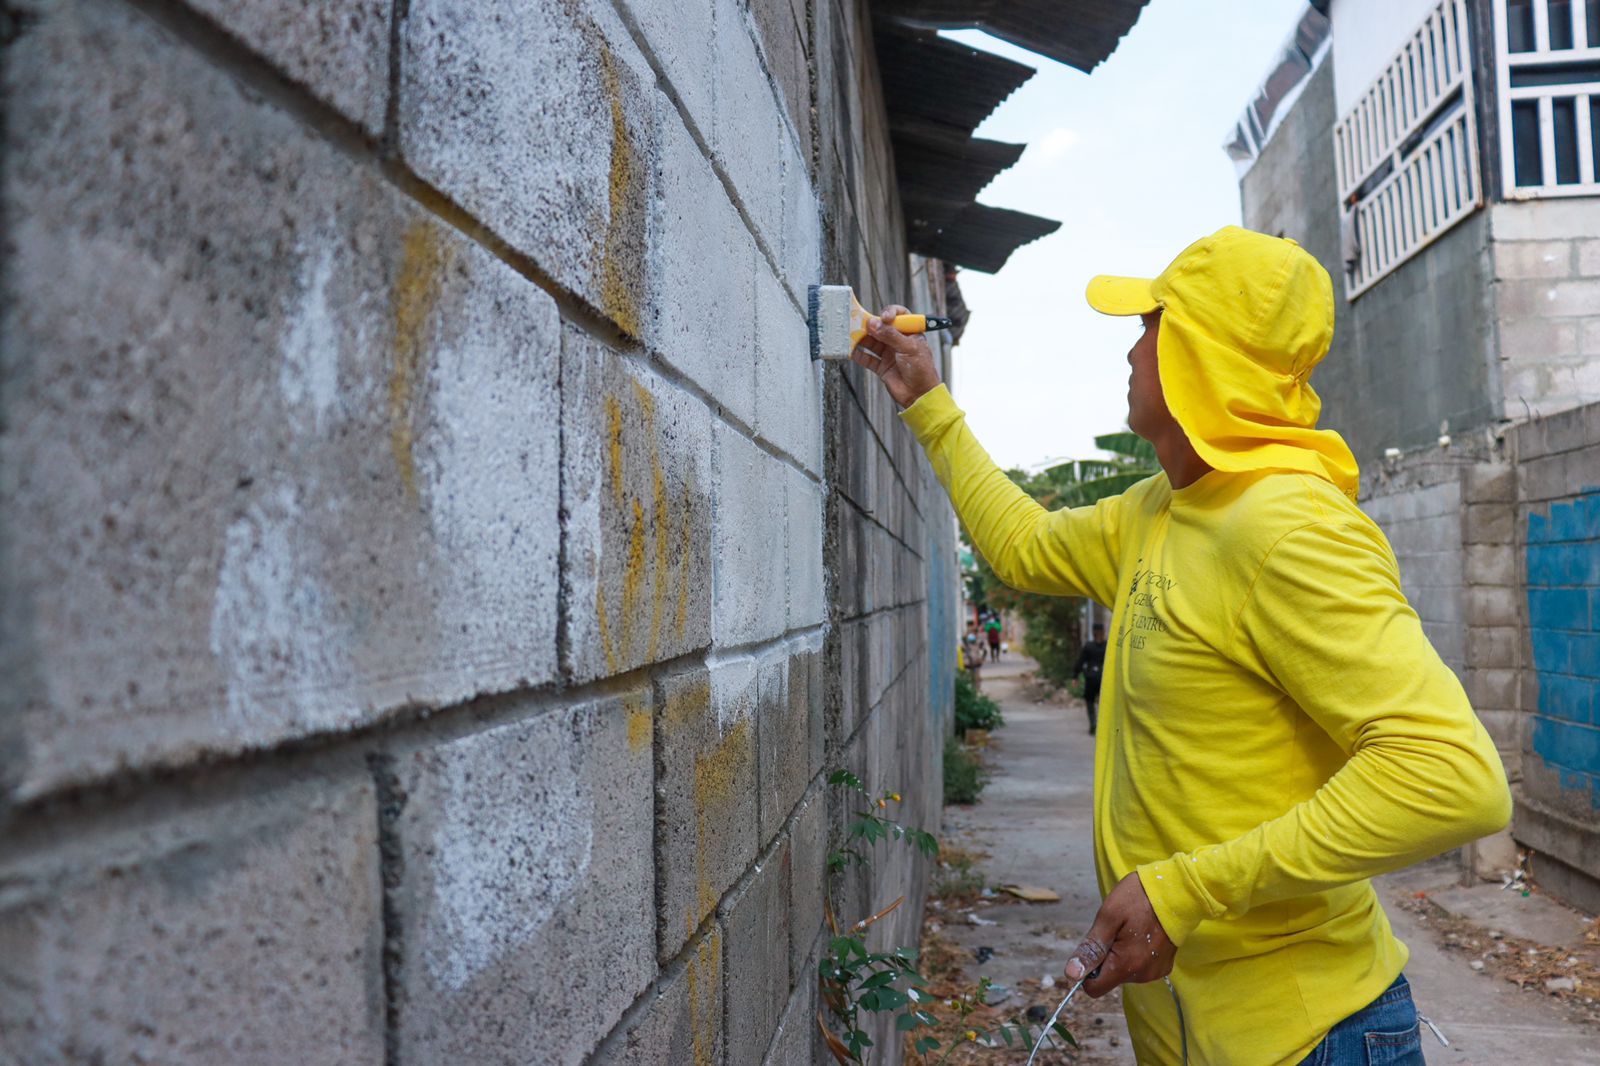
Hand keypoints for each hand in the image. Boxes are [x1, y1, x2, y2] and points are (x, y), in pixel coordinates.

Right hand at [848, 304, 941, 407]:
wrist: (919, 395)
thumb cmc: (922, 370)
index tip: (883, 317)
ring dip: (862, 339)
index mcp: (910, 333)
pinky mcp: (881, 366)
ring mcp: (889, 354)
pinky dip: (859, 355)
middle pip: (882, 328)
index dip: (890, 313)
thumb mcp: (909, 348)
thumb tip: (874, 324)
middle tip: (860, 324)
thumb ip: (891, 335)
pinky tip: (851, 351)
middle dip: (871, 326)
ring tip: (852, 336)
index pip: (899, 316)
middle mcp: (898, 341)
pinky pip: (867, 358)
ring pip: (872, 342)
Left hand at [1063, 872, 1175, 996]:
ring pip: (1124, 972)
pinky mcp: (1164, 966)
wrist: (1178, 891)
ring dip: (1120, 954)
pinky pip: (1139, 967)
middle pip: (1110, 978)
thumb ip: (1091, 947)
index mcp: (1126, 965)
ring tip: (1131, 928)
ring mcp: (1155, 972)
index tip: (1093, 948)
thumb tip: (1071, 974)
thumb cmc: (1140, 898)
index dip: (1087, 971)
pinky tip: (1143, 933)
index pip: (1094, 988)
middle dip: (1106, 957)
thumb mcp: (1109, 916)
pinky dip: (1135, 953)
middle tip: (1116, 930)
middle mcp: (1142, 975)